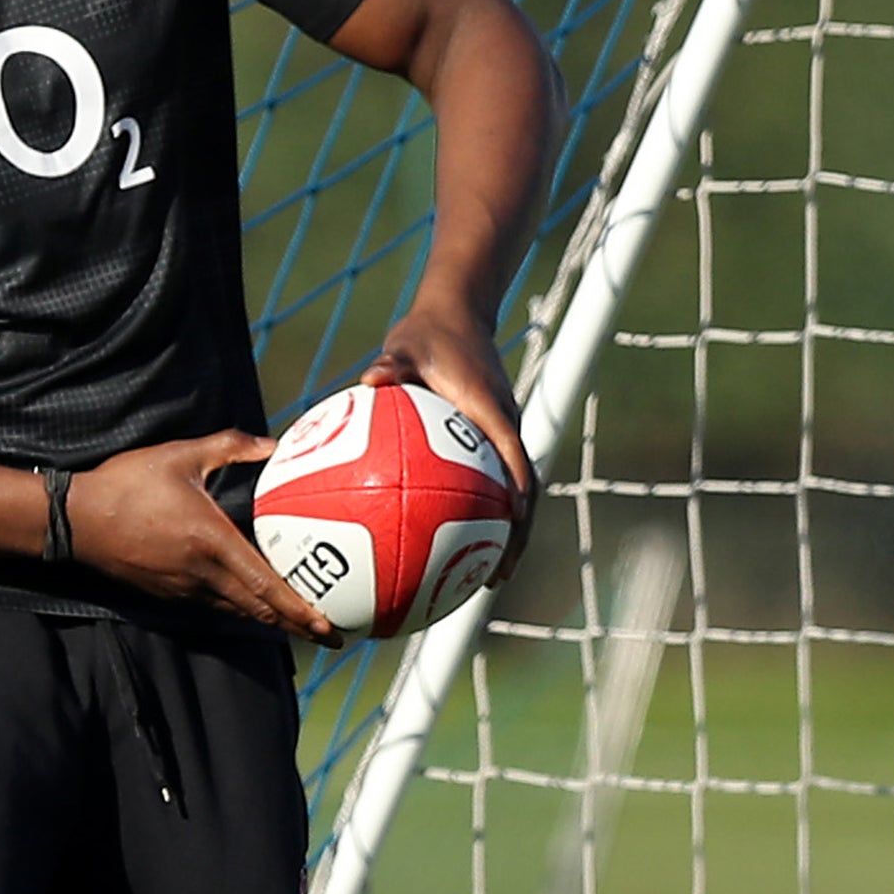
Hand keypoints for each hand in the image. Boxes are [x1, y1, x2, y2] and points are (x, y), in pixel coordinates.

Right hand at [65, 430, 341, 645]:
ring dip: (271, 620)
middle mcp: (202, 574)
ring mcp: (184, 588)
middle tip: (332, 634)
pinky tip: (251, 600)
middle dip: (298, 626)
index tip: (329, 627)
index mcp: (211, 541)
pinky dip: (241, 608)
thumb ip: (230, 446)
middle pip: (259, 610)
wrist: (77, 518)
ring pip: (238, 611)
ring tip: (300, 622)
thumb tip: (271, 444)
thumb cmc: (127, 483)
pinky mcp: (168, 592)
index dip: (300, 610)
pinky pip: (214, 604)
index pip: (265, 586)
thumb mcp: (180, 455)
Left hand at [359, 303, 539, 583]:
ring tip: (485, 577)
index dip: (517, 491)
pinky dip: (480, 514)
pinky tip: (451, 544)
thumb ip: (392, 364)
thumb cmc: (429, 334)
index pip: (512, 456)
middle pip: (523, 491)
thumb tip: (370, 378)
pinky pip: (489, 483)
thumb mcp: (407, 345)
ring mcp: (499, 436)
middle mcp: (504, 427)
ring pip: (512, 494)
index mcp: (491, 411)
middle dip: (516, 536)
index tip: (512, 525)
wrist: (455, 317)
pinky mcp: (487, 441)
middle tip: (498, 576)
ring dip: (505, 535)